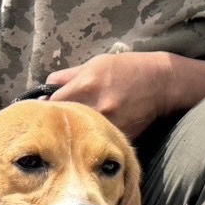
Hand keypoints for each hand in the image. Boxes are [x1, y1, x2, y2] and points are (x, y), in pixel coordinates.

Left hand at [45, 52, 171, 138]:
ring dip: (75, 134)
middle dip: (58, 123)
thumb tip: (46, 87)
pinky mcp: (120, 135)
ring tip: (73, 131)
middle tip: (56, 123)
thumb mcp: (95, 64)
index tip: (44, 110)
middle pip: (64, 122)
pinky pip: (99, 141)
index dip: (45, 107)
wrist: (161, 82)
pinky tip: (92, 136)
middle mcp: (96, 106)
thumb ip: (68, 76)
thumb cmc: (126, 69)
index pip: (53, 103)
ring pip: (80, 135)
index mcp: (86, 85)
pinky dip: (93, 139)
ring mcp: (109, 123)